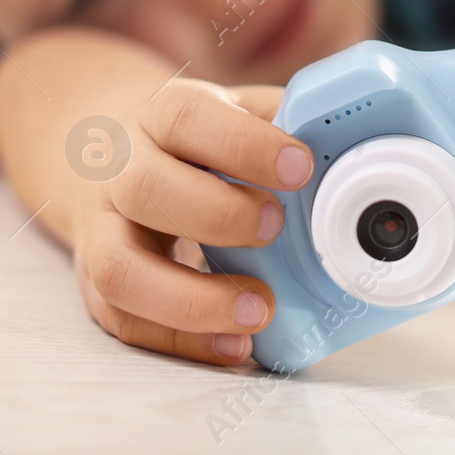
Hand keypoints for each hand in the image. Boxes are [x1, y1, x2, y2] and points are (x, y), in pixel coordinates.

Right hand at [70, 80, 313, 365]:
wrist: (102, 152)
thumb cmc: (194, 140)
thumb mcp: (234, 110)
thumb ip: (285, 121)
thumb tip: (356, 145)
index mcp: (160, 116)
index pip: (188, 119)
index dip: (244, 145)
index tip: (301, 167)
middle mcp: (120, 169)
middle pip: (146, 189)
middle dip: (218, 216)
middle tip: (276, 228)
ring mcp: (101, 229)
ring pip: (120, 269)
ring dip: (192, 300)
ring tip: (260, 309)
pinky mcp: (97, 280)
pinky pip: (125, 319)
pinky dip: (181, 339)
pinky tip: (235, 344)